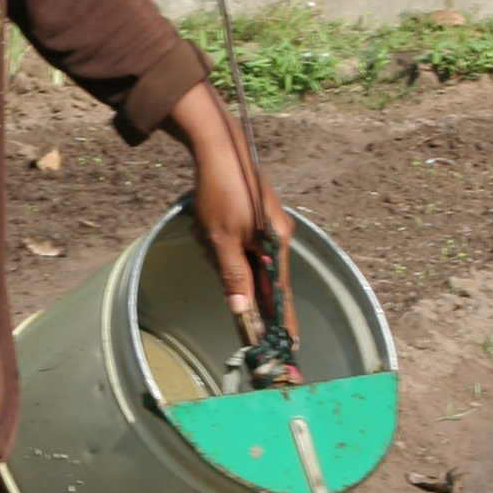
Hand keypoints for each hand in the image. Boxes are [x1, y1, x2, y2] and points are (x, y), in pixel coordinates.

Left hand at [164, 80, 295, 333]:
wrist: (217, 146)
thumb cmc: (221, 191)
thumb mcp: (221, 238)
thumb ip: (233, 276)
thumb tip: (242, 310)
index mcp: (276, 244)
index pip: (281, 293)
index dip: (282, 320)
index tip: (288, 345)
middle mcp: (275, 237)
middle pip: (253, 275)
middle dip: (227, 268)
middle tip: (209, 243)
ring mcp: (263, 226)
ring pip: (238, 258)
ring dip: (216, 249)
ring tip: (204, 226)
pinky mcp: (250, 217)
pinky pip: (233, 241)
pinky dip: (215, 237)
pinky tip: (204, 221)